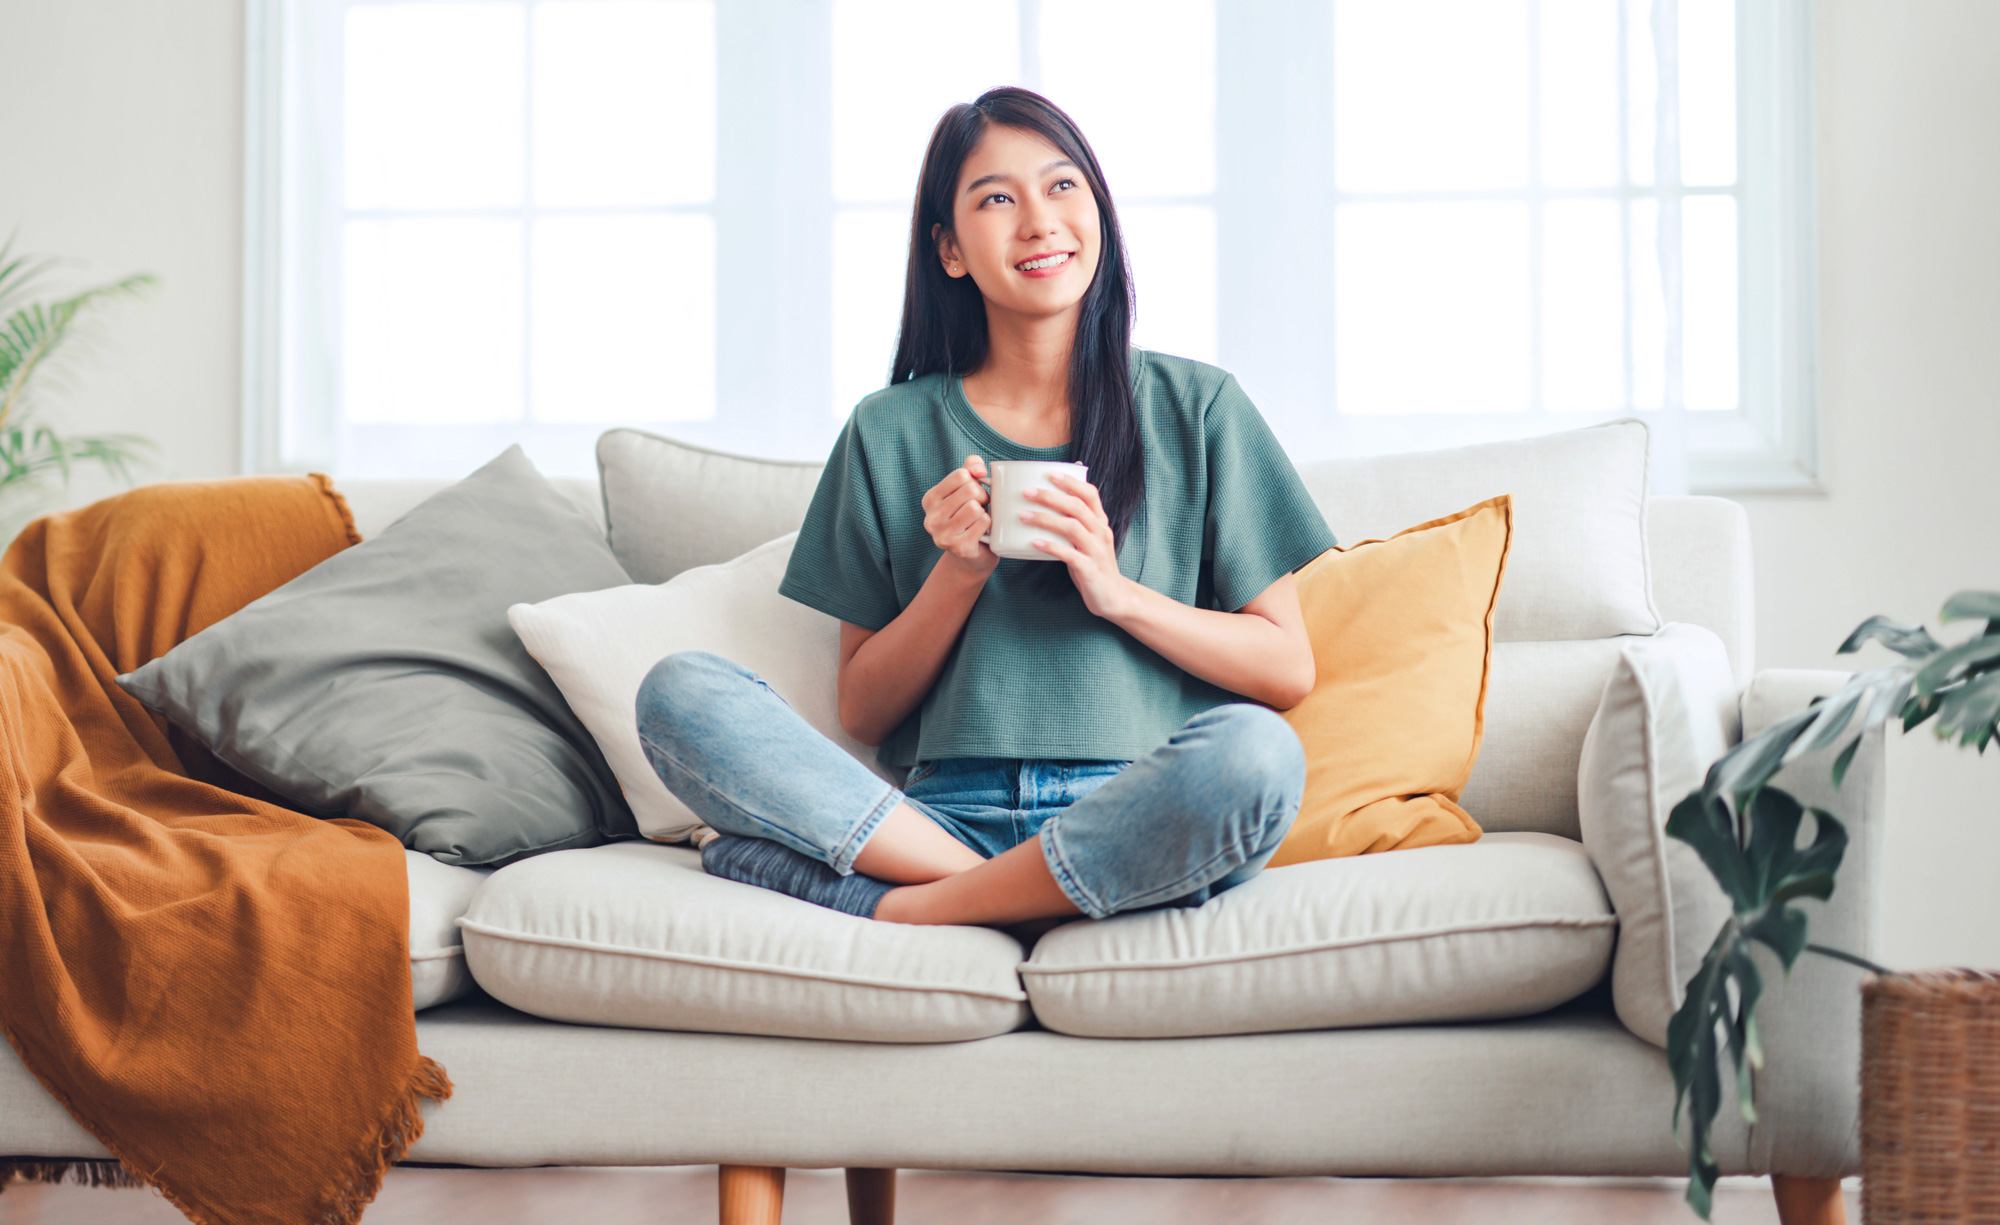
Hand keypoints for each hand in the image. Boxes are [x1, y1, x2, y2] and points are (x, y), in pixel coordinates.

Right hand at [921, 455, 997, 575]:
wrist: (971, 557)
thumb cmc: (970, 517)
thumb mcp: (966, 488)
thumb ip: (971, 468)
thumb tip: (979, 469)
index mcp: (930, 499)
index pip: (961, 475)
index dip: (975, 481)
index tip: (974, 493)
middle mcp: (931, 517)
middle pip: (970, 490)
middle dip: (983, 496)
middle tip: (981, 507)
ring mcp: (943, 534)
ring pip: (976, 507)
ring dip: (985, 512)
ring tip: (979, 520)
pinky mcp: (959, 547)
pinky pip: (984, 522)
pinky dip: (989, 525)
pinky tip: (982, 532)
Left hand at [1024, 471, 1134, 618]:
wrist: (1114, 597)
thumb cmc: (1094, 564)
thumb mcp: (1087, 540)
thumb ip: (1073, 523)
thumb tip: (1046, 506)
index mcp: (1100, 522)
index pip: (1090, 494)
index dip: (1070, 482)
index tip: (1049, 473)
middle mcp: (1101, 533)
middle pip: (1077, 507)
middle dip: (1050, 496)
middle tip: (1026, 492)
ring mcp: (1096, 551)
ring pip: (1072, 527)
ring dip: (1046, 519)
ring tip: (1023, 515)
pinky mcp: (1090, 570)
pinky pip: (1070, 555)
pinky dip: (1051, 547)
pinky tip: (1035, 542)